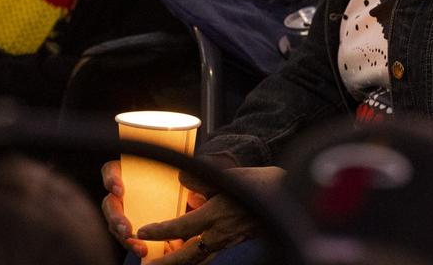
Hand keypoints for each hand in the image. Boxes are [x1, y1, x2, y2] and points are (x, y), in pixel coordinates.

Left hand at [102, 161, 281, 262]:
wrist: (289, 198)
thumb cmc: (262, 184)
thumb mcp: (230, 175)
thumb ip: (202, 178)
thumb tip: (180, 178)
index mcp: (217, 215)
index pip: (182, 228)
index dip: (160, 231)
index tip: (143, 231)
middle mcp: (221, 233)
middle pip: (187, 256)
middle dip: (166, 262)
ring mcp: (229, 241)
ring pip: (199, 259)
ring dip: (180, 262)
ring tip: (164, 263)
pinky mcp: (234, 242)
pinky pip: (210, 254)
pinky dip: (196, 257)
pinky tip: (190, 252)